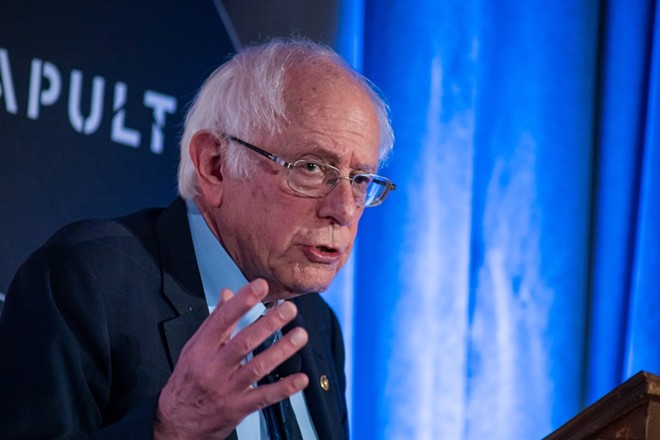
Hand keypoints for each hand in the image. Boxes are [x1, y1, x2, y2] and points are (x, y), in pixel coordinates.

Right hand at [154, 279, 308, 438]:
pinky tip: (300, 378)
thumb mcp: (193, 349)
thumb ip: (214, 322)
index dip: (242, 302)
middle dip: (268, 323)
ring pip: (257, 367)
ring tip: (300, 335)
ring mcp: (226, 389)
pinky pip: (264, 397)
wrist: (176, 424)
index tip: (260, 286)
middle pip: (243, 342)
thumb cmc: (186, 382)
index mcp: (201, 350)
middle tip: (288, 309)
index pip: (222, 320)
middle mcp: (213, 368)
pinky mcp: (238, 408)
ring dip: (281, 350)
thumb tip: (228, 294)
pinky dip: (284, 388)